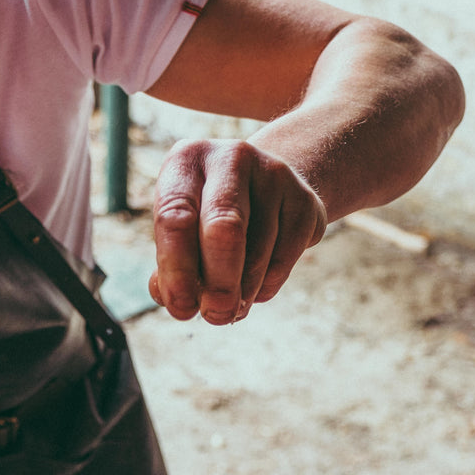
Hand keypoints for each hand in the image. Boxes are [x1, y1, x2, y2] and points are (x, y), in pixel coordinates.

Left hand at [149, 138, 326, 323]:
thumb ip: (169, 268)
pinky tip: (257, 288)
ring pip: (259, 250)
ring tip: (233, 306)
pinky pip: (286, 257)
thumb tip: (174, 299)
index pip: (175, 217)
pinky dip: (268, 286)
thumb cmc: (206, 218)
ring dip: (244, 292)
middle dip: (219, 284)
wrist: (263, 189)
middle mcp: (231, 158)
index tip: (182, 308)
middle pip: (224, 228)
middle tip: (216, 316)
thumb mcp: (181, 231)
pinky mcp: (305, 199)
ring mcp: (274, 173)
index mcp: (187, 161)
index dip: (176, 270)